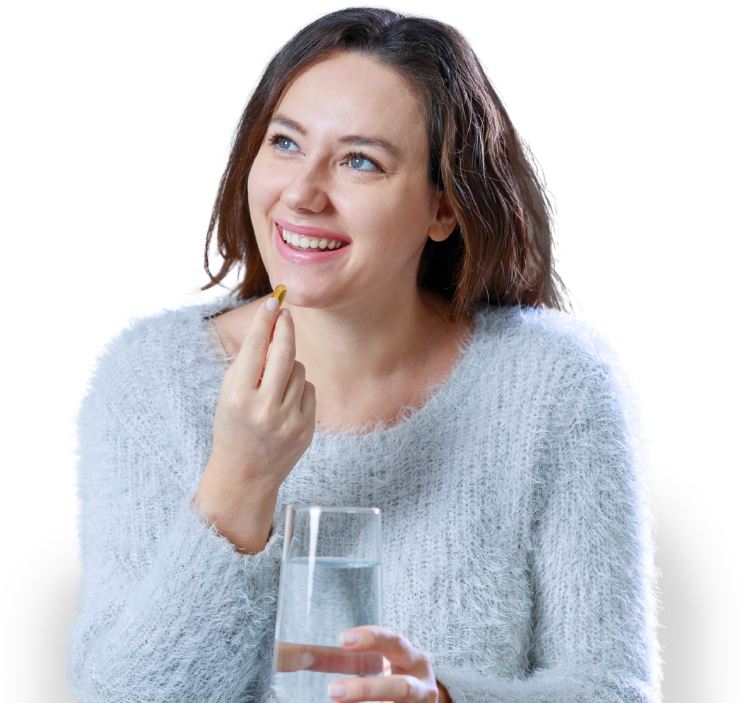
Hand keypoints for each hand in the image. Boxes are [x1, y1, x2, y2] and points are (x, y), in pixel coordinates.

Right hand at [209, 296, 315, 491]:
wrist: (245, 474)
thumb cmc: (233, 427)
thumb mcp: (229, 394)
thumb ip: (248, 363)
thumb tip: (271, 325)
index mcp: (237, 398)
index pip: (254, 349)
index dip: (264, 322)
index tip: (272, 302)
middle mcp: (264, 409)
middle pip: (283, 353)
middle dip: (285, 329)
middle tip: (285, 315)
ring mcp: (288, 420)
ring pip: (299, 369)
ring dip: (289, 366)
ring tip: (274, 383)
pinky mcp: (306, 428)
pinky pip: (309, 389)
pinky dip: (299, 388)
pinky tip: (286, 402)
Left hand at [327, 626, 446, 702]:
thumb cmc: (395, 676)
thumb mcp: (377, 663)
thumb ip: (340, 660)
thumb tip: (292, 653)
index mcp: (412, 659)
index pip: (393, 643)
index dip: (371, 639)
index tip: (343, 638)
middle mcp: (422, 685)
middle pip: (401, 687)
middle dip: (367, 690)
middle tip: (332, 690)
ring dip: (367, 702)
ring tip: (336, 698)